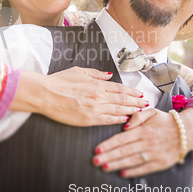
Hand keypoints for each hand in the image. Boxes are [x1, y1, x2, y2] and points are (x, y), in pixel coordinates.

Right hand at [11, 67, 147, 126]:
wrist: (46, 94)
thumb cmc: (59, 82)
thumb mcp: (79, 71)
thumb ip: (96, 74)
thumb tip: (109, 75)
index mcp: (96, 84)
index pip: (120, 89)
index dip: (132, 92)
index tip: (140, 94)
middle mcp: (99, 96)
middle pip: (123, 100)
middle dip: (136, 102)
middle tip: (146, 104)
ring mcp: (94, 109)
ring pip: (118, 111)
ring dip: (131, 111)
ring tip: (141, 112)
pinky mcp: (88, 119)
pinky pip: (108, 120)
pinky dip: (118, 120)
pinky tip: (125, 120)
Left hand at [92, 107, 192, 176]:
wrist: (187, 131)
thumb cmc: (165, 120)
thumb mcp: (151, 112)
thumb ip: (137, 116)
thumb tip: (124, 126)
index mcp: (144, 130)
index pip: (122, 138)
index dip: (109, 144)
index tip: (97, 149)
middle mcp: (148, 142)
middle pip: (124, 151)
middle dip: (109, 156)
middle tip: (95, 161)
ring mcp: (154, 154)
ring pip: (132, 160)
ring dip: (118, 165)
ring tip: (104, 167)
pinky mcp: (161, 163)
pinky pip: (145, 168)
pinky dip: (134, 172)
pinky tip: (123, 173)